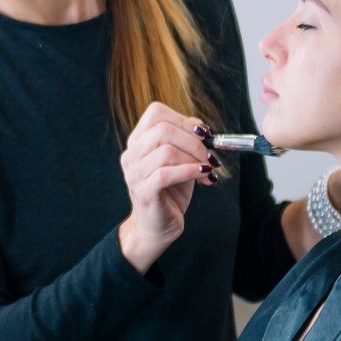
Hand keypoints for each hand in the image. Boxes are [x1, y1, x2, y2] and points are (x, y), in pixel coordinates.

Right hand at [118, 102, 217, 272]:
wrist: (158, 226)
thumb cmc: (170, 192)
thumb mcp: (180, 161)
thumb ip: (186, 141)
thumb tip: (202, 128)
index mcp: (137, 141)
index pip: (155, 113)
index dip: (183, 119)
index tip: (203, 134)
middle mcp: (131, 154)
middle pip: (162, 130)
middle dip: (193, 141)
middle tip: (209, 155)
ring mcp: (134, 173)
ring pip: (166, 151)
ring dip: (194, 157)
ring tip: (208, 168)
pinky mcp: (143, 191)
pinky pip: (167, 173)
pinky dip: (191, 171)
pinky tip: (203, 175)